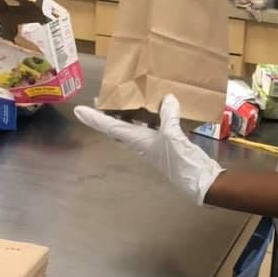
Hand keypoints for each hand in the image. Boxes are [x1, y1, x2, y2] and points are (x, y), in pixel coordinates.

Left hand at [74, 95, 223, 205]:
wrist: (199, 179)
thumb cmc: (180, 161)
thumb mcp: (173, 136)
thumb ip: (168, 116)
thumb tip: (167, 97)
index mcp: (138, 140)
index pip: (110, 127)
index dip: (94, 118)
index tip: (78, 110)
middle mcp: (141, 141)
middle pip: (117, 125)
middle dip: (107, 113)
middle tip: (102, 97)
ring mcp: (153, 143)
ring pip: (133, 125)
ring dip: (126, 113)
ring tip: (125, 97)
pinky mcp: (165, 142)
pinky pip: (151, 125)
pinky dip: (149, 114)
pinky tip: (157, 106)